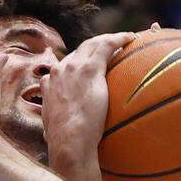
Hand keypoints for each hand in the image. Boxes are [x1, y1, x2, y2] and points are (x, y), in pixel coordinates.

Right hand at [40, 31, 134, 162]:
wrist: (68, 141)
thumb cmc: (65, 142)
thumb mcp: (54, 128)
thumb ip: (59, 121)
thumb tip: (57, 133)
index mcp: (49, 83)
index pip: (66, 65)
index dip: (79, 61)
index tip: (89, 64)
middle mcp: (59, 70)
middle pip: (79, 50)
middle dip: (95, 45)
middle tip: (110, 46)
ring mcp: (73, 68)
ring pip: (92, 44)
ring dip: (108, 40)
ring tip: (123, 39)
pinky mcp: (89, 69)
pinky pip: (106, 46)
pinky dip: (119, 39)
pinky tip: (131, 38)